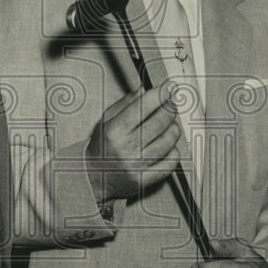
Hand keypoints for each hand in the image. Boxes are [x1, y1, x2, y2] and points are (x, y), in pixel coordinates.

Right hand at [86, 81, 181, 201]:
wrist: (93, 177)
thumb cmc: (102, 146)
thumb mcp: (106, 120)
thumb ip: (126, 103)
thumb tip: (145, 90)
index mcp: (114, 130)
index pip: (142, 108)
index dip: (160, 95)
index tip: (170, 87)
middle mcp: (125, 148)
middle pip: (159, 123)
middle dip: (170, 109)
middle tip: (171, 105)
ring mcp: (136, 165)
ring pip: (168, 142)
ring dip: (174, 129)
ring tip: (170, 125)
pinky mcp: (145, 180)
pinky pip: (170, 163)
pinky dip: (174, 151)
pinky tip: (168, 147)